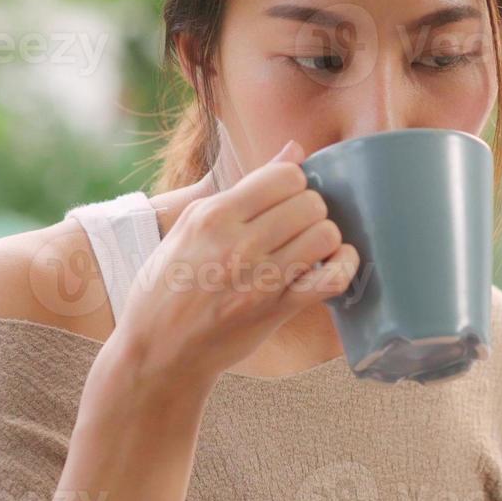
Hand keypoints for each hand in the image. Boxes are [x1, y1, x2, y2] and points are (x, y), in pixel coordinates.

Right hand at [107, 140, 358, 386]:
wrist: (157, 350)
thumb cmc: (168, 284)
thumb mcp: (190, 226)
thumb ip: (244, 187)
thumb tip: (295, 150)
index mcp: (212, 216)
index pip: (284, 176)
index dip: (294, 183)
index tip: (286, 199)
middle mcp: (237, 244)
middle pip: (309, 203)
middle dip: (311, 210)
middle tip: (298, 226)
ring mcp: (259, 280)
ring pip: (325, 235)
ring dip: (326, 237)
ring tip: (310, 246)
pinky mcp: (276, 311)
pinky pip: (331, 279)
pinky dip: (343, 267)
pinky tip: (336, 263)